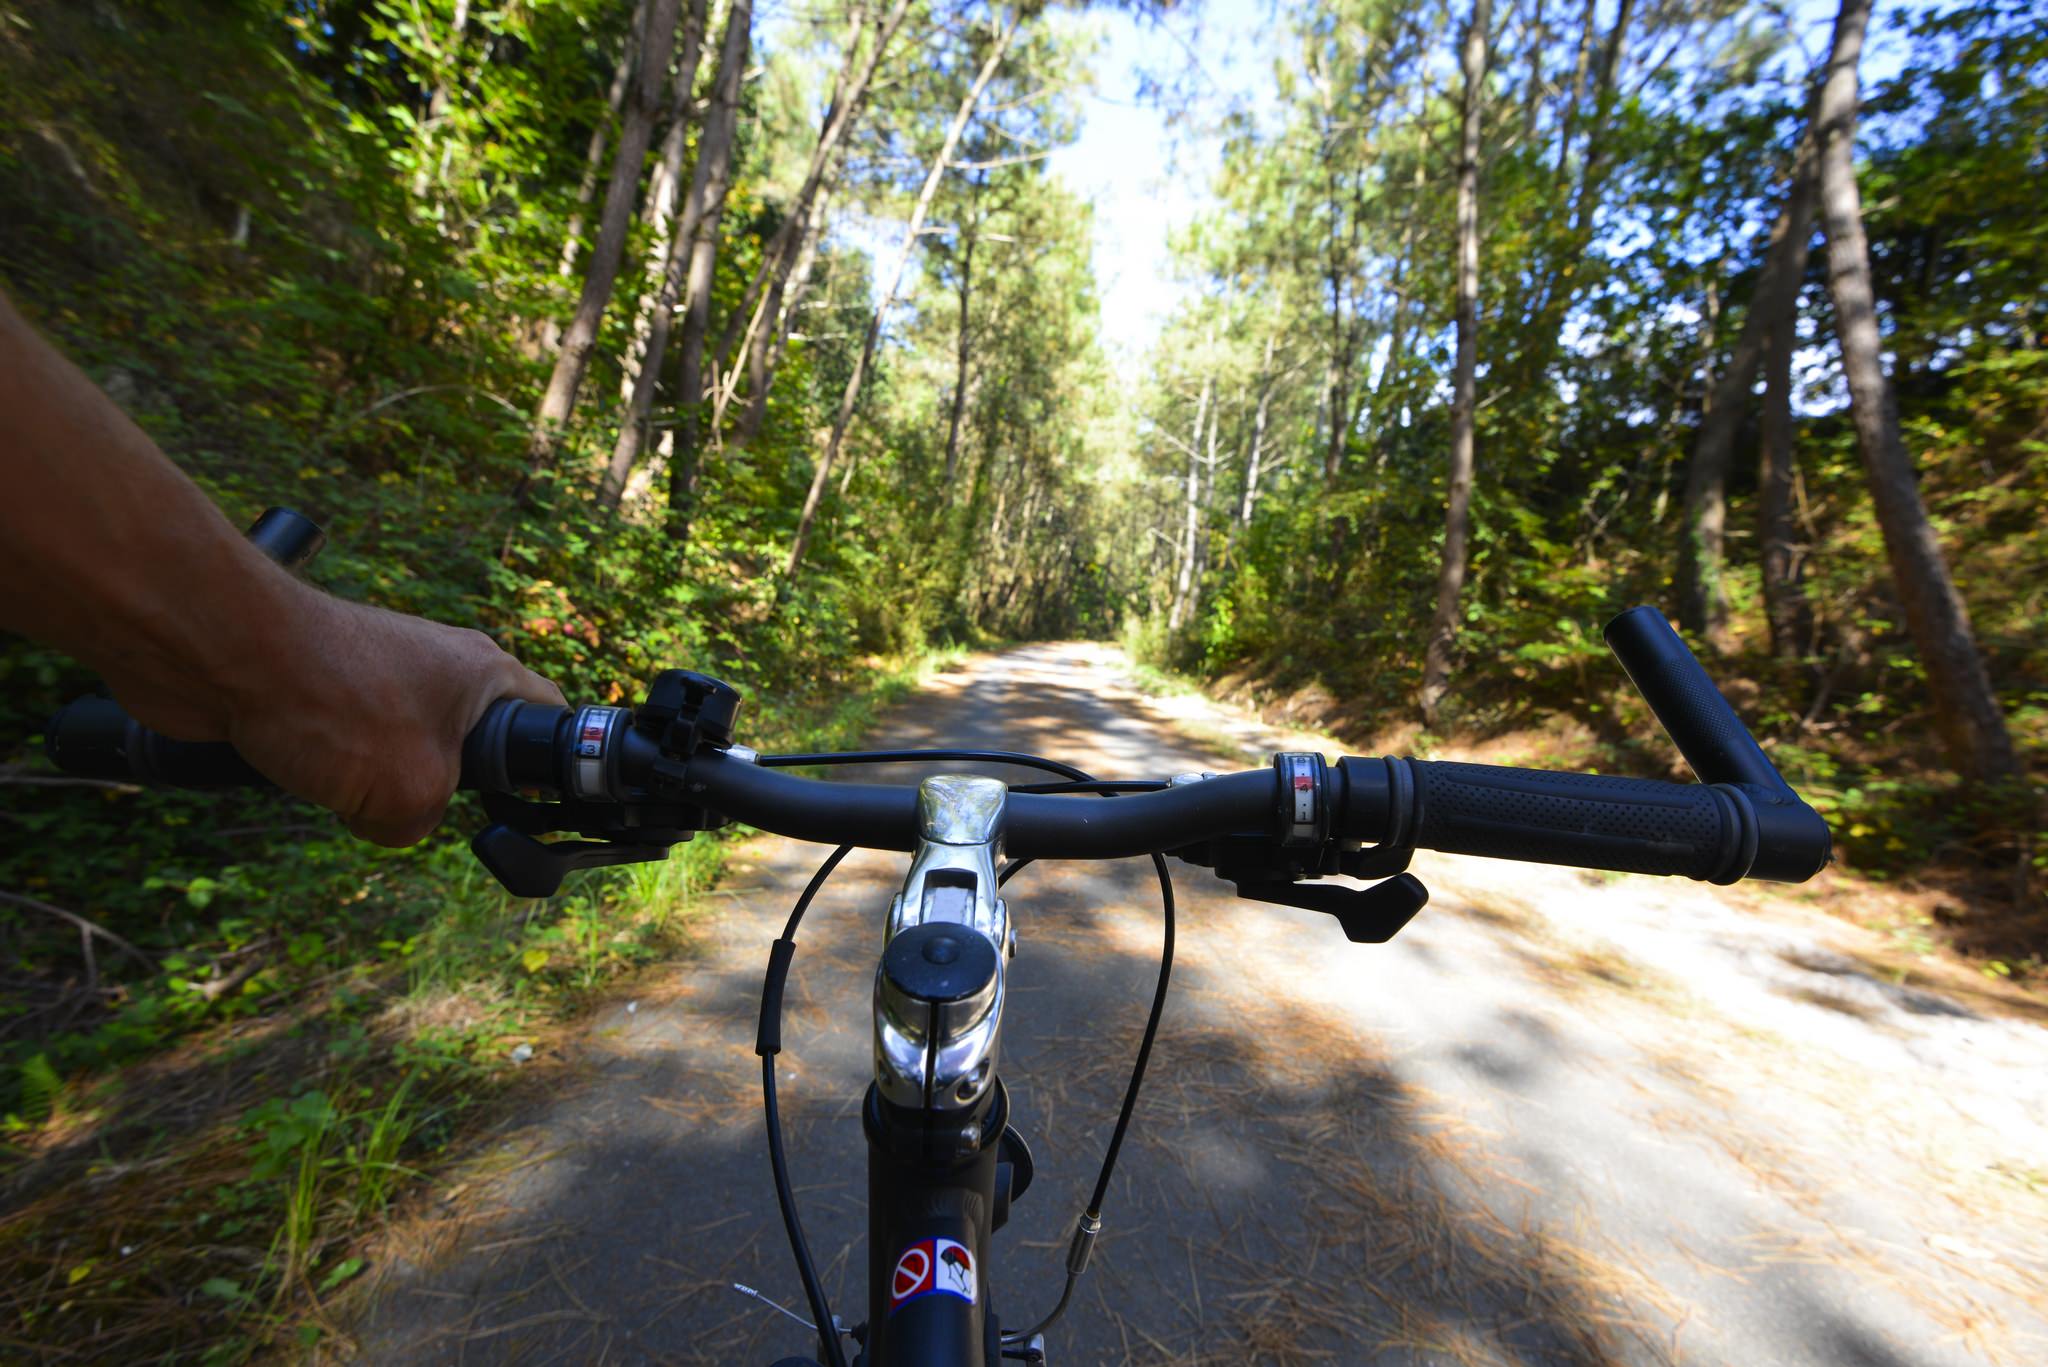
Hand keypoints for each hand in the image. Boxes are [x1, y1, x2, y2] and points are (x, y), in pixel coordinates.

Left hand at [115, 580, 563, 846]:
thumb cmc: (332, 703)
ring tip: (354, 790)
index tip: (537, 805)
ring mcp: (379, 674)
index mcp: (484, 673)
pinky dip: (330, 769)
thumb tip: (393, 822)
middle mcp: (438, 665)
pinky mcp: (324, 687)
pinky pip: (346, 747)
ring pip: (400, 752)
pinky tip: (308, 774)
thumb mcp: (414, 792)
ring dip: (378, 784)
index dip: (550, 764)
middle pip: (469, 745)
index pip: (549, 716)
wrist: (223, 652)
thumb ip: (425, 821)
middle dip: (446, 788)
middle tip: (428, 811)